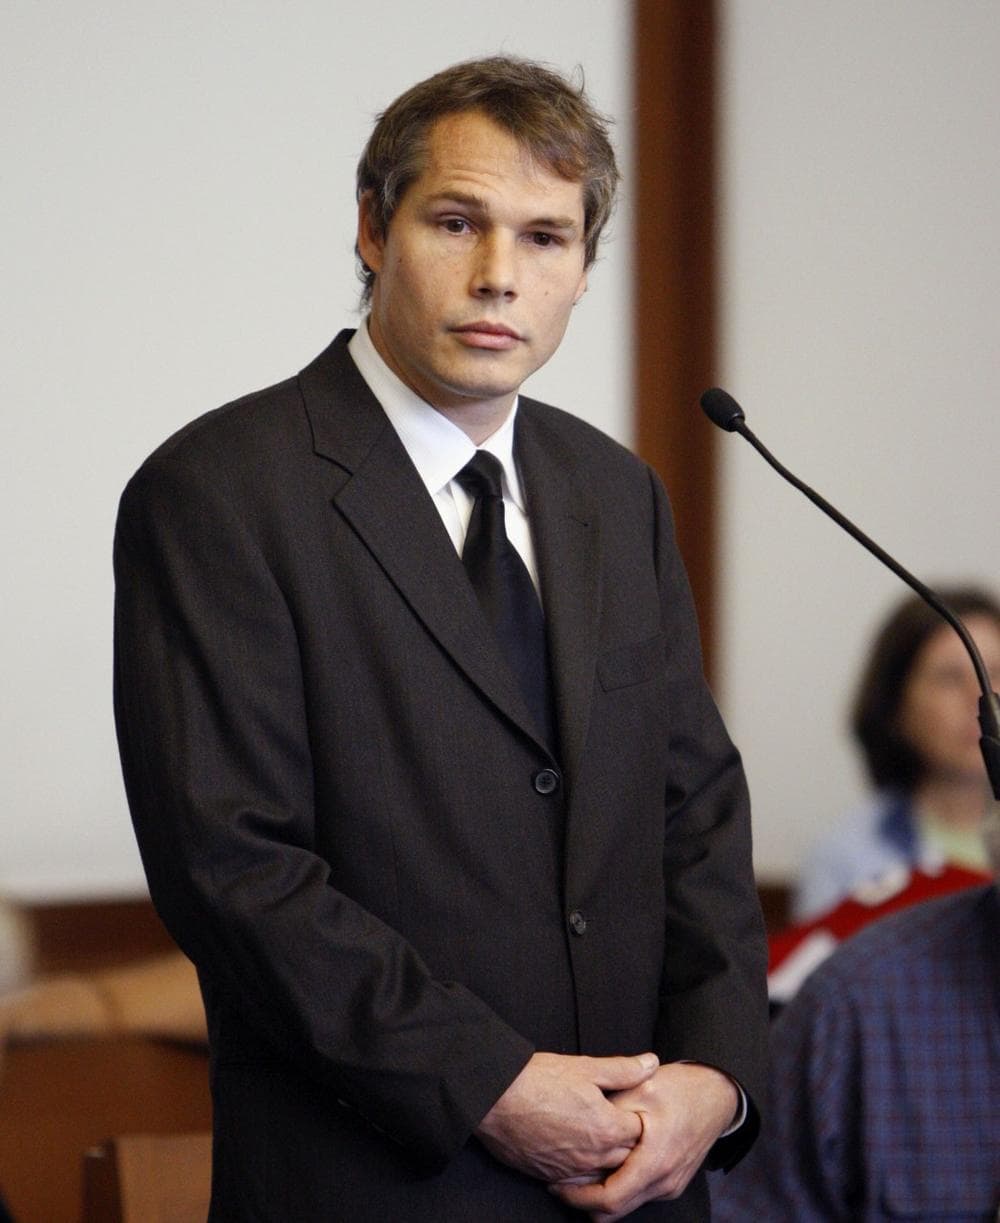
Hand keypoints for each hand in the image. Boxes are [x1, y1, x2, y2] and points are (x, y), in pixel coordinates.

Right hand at [475, 1050, 658, 1183]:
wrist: (494, 1099)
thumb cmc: (538, 1079)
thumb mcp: (585, 1067)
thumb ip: (623, 1069)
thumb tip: (651, 1063)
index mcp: (607, 1128)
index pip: (641, 1131)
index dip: (641, 1117)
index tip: (636, 1107)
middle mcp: (593, 1156)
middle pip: (626, 1157)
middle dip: (629, 1142)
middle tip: (623, 1123)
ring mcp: (571, 1170)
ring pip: (603, 1173)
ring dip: (607, 1159)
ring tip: (601, 1139)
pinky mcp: (550, 1176)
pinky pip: (577, 1182)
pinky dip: (583, 1170)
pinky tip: (577, 1153)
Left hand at [552, 1062, 737, 1219]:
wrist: (715, 1094)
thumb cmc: (679, 1088)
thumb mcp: (640, 1090)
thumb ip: (611, 1114)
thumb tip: (580, 1130)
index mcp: (655, 1161)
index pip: (610, 1198)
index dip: (578, 1196)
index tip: (557, 1183)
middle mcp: (664, 1182)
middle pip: (615, 1211)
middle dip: (584, 1200)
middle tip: (560, 1181)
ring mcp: (670, 1186)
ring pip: (626, 1205)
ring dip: (600, 1195)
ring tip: (576, 1172)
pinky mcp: (671, 1183)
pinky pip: (637, 1195)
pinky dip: (617, 1188)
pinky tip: (602, 1167)